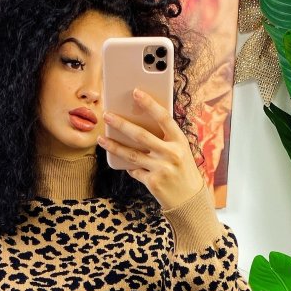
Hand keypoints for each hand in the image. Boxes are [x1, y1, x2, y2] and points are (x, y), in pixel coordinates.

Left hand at [98, 88, 205, 210]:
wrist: (190, 199)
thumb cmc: (182, 169)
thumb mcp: (180, 150)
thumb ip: (164, 138)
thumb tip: (137, 124)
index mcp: (180, 141)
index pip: (163, 117)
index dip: (149, 104)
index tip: (135, 92)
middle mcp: (171, 154)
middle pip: (141, 136)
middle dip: (121, 124)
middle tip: (107, 115)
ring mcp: (161, 169)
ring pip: (131, 154)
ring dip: (114, 146)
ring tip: (101, 138)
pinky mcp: (153, 182)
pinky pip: (134, 170)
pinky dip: (128, 166)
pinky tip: (121, 160)